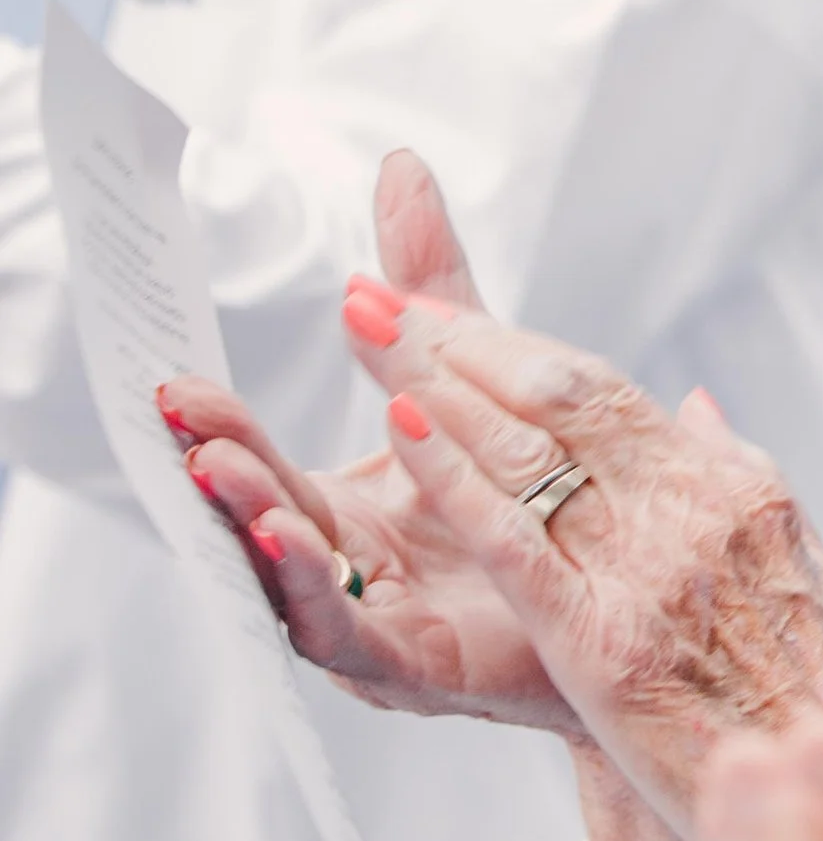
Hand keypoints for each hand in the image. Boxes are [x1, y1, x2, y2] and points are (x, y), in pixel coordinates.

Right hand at [169, 153, 576, 730]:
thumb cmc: (530, 501)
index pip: (265, 466)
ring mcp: (376, 628)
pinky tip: (303, 539)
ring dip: (256, 527)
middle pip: (266, 520)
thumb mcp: (474, 378)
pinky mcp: (419, 672)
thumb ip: (428, 288)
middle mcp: (347, 573)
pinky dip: (319, 589)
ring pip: (293, 583)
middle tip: (184, 416)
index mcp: (345, 512)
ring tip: (224, 473)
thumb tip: (400, 167)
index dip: (222, 426)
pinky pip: (356, 633)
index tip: (177, 380)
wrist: (627, 614)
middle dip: (220, 469)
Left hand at [330, 275, 822, 820]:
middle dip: (460, 338)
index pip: (609, 393)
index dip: (515, 346)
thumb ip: (750, 487)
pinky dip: (454, 476)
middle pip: (559, 396)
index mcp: (740, 491)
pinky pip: (516, 540)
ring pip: (528, 448)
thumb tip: (698, 410)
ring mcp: (650, 572)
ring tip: (367, 327)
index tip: (445, 312)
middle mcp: (694, 511)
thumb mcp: (816, 576)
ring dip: (435, 379)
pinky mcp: (607, 642)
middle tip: (378, 295)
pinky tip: (400, 429)